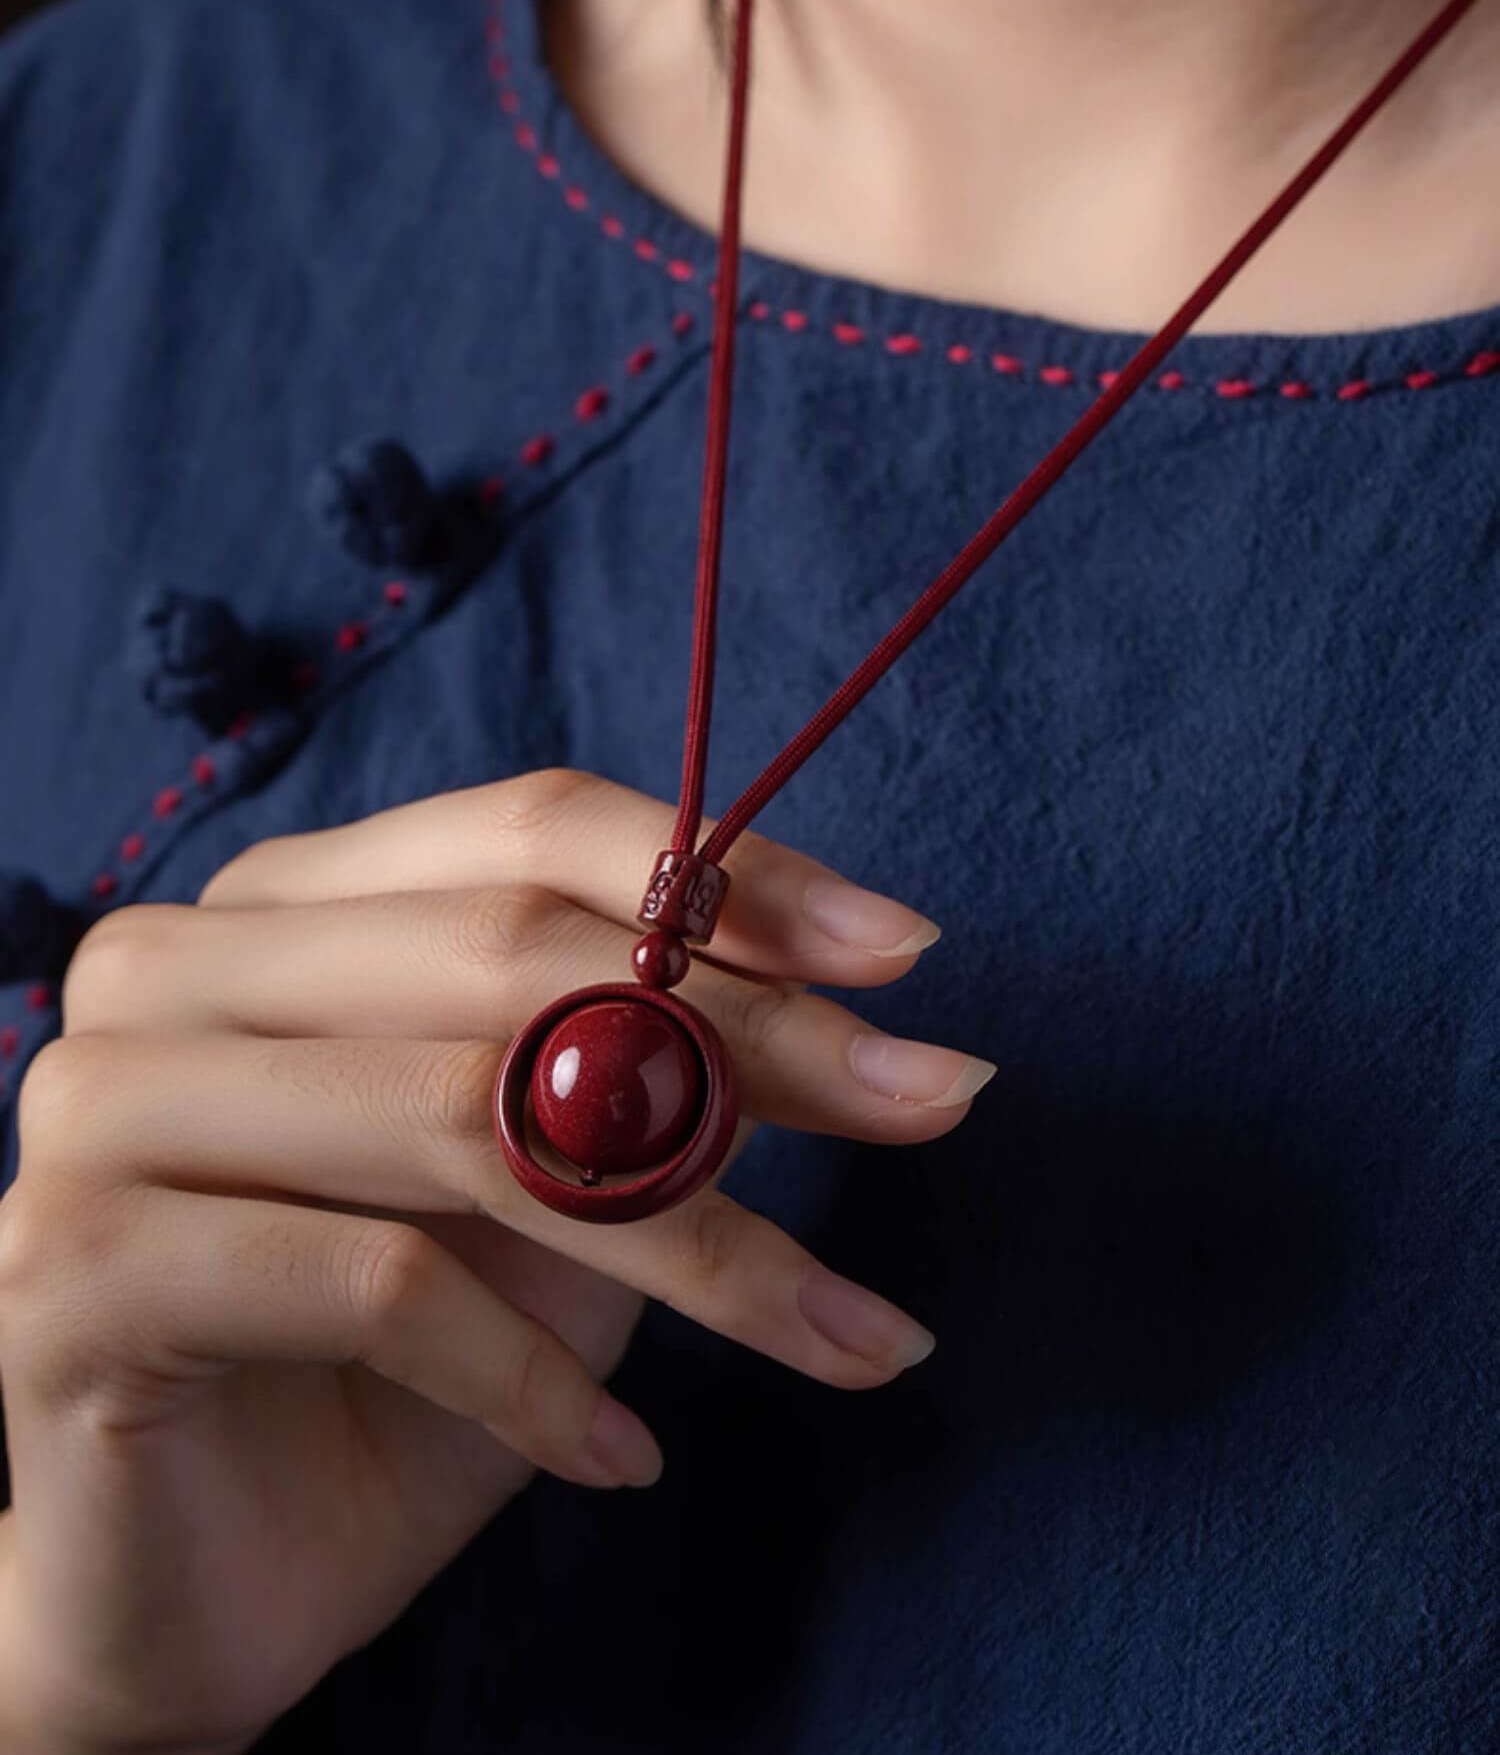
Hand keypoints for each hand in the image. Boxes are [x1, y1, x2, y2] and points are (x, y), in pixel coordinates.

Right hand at [0, 768, 990, 1754]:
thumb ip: (656, 1069)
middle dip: (752, 1038)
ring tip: (845, 1329)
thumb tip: (879, 993)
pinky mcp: (73, 1269)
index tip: (904, 948)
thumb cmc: (394, 1371)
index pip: (521, 826)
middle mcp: (171, 969)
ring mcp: (101, 1107)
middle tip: (933, 1100)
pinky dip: (534, 1378)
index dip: (725, 873)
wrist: (200, 1593)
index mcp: (280, 906)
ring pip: (466, 1118)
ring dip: (701, 1234)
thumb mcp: (554, 1191)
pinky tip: (618, 1457)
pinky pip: (377, 1286)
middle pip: (511, 954)